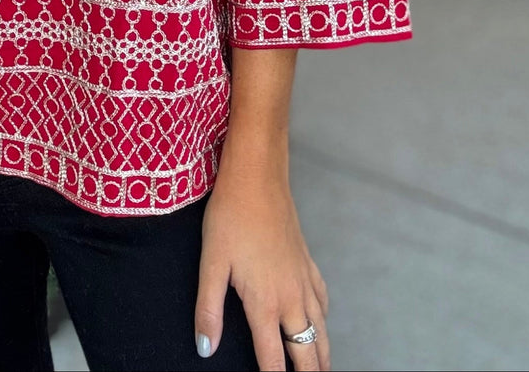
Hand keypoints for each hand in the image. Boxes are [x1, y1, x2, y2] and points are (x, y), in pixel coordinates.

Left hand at [195, 170, 329, 370]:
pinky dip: (323, 319)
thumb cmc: (230, 216)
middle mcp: (290, 297)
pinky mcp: (307, 262)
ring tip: (320, 369)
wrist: (257, 176)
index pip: (274, 359)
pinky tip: (320, 321)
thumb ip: (208, 310)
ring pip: (320, 329)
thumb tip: (205, 349)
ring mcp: (303, 279)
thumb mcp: (211, 262)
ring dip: (321, 354)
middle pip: (306, 351)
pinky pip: (322, 300)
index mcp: (265, 302)